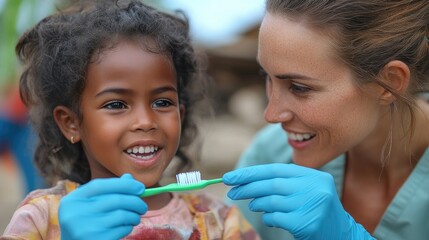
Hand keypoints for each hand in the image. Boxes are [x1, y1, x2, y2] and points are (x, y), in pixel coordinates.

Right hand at [59, 174, 146, 239]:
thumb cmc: (84, 222)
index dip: (124, 184)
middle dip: (135, 202)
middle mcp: (77, 213)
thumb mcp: (89, 204)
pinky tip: (126, 227)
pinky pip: (121, 230)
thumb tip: (129, 178)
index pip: (101, 185)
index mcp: (74, 200)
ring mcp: (86, 229)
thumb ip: (107, 190)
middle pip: (116, 200)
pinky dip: (128, 227)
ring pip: (122, 215)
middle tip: (143, 207)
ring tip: (135, 218)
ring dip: (134, 216)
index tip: (140, 188)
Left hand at [223, 163, 374, 239]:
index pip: (275, 170)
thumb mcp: (305, 191)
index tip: (230, 177)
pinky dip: (268, 217)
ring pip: (273, 201)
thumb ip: (283, 183)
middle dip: (248, 187)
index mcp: (313, 176)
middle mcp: (315, 188)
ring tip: (252, 205)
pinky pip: (277, 217)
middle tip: (232, 191)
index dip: (251, 173)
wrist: (342, 235)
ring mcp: (312, 205)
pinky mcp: (307, 223)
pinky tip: (270, 218)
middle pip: (272, 184)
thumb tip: (246, 180)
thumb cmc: (316, 211)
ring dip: (257, 203)